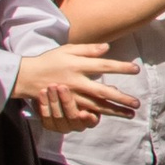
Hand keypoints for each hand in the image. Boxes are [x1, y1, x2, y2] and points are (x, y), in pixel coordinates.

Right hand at [13, 44, 139, 127]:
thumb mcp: (67, 50)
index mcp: (78, 65)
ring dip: (114, 111)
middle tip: (137, 104)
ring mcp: (72, 96)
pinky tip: (111, 116)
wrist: (27, 76)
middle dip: (121, 98)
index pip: (104, 66)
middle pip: (103, 91)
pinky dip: (98, 115)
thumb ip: (88, 49)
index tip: (136, 70)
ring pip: (96, 106)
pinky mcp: (67, 104)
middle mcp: (76, 82)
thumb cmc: (50, 60)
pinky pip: (85, 112)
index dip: (121, 67)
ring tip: (130, 115)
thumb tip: (107, 48)